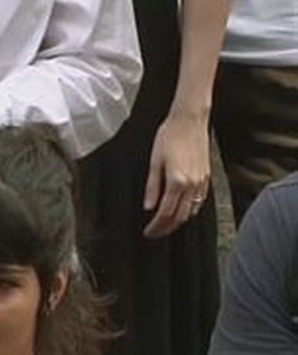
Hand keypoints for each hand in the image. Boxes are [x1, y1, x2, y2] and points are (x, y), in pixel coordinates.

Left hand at [142, 112, 210, 237]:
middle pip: (180, 216)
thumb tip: (148, 207)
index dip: (156, 226)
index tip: (148, 232)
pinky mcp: (207, 177)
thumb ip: (152, 186)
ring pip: (191, 211)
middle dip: (167, 228)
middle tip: (155, 232)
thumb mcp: (154, 161)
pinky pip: (199, 201)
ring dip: (178, 221)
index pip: (166, 213)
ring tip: (165, 224)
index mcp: (177, 182)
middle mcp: (192, 185)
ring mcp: (202, 182)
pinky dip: (190, 210)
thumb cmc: (169, 137)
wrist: (189, 121)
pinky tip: (181, 210)